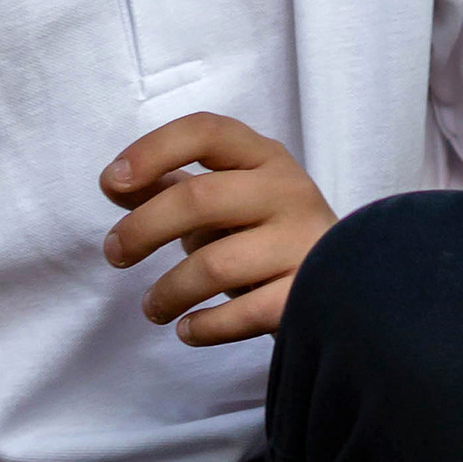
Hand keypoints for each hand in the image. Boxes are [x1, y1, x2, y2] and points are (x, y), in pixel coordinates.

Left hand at [101, 115, 335, 342]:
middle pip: (199, 200)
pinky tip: (187, 329)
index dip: (152, 150)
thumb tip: (114, 182)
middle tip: (114, 254)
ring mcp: (304, 243)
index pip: (205, 132)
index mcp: (262, 157)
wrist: (352, 282)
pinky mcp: (310, 296)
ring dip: (168, 291)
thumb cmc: (267, 232)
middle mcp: (288, 191)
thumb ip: (169, 186)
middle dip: (142, 229)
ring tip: (152, 308)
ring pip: (215, 265)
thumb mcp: (223, 198)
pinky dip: (206, 326)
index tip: (110, 180)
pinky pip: (244, 314)